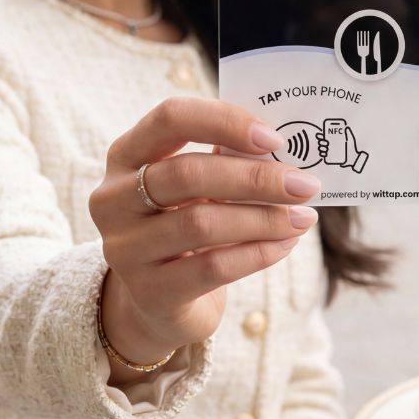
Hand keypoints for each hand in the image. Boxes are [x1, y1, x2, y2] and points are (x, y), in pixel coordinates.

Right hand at [89, 98, 320, 365]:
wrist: (158, 300)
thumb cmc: (187, 223)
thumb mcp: (198, 186)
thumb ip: (227, 158)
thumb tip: (281, 149)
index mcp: (127, 154)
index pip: (170, 118)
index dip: (225, 121)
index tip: (276, 139)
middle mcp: (113, 198)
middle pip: (187, 173)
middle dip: (256, 178)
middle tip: (305, 185)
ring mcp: (125, 248)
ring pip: (201, 223)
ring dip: (264, 219)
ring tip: (303, 218)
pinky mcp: (149, 291)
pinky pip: (212, 268)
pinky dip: (258, 254)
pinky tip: (285, 245)